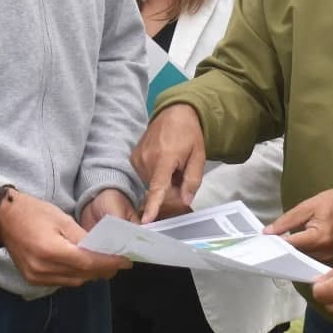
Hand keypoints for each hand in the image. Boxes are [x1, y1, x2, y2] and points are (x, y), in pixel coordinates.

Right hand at [0, 189, 129, 285]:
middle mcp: (42, 269)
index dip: (109, 263)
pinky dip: (75, 275)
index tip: (126, 261)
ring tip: (103, 263)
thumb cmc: (32, 212)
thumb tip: (103, 250)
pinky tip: (82, 265)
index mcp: (50, 250)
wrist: (3, 218)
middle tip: (119, 261)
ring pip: (74, 281)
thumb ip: (82, 237)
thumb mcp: (61, 218)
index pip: (87, 263)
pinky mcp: (32, 280)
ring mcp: (36, 277)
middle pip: (83, 275)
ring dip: (90, 274)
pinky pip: (62, 281)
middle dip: (103, 269)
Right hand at [130, 104, 205, 222]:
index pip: (158, 187)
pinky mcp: (133, 158)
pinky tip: (163, 161)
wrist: (174, 113)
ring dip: (163, 180)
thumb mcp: (198, 156)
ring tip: (172, 164)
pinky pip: (145, 175)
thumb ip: (192, 180)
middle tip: (181, 171)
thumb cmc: (188, 133)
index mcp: (165, 158)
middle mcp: (147, 159)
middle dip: (171, 187)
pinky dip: (155, 174)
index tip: (145, 220)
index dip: (152, 205)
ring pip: (151, 183)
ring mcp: (138, 158)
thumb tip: (185, 200)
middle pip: (158, 188)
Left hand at [265, 188, 332, 262]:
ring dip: (293, 252)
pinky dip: (304, 253)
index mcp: (318, 238)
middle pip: (295, 255)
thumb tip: (268, 231)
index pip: (289, 246)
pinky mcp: (330, 259)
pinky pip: (311, 259)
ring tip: (290, 239)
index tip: (267, 239)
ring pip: (302, 259)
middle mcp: (324, 252)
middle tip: (275, 238)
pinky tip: (301, 244)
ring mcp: (328, 258)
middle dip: (283, 248)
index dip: (276, 243)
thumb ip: (286, 221)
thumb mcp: (308, 206)